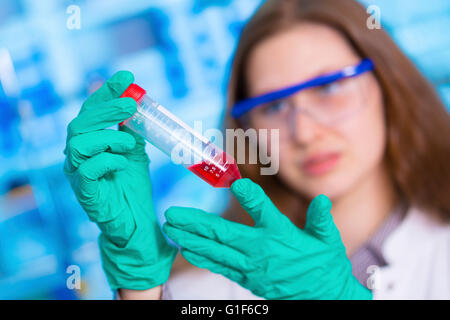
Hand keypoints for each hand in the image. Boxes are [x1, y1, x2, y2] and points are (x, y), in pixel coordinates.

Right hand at [64, 71, 176, 290]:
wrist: (134, 220)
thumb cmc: (132, 186)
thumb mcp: (135, 152)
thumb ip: (132, 131)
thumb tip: (138, 105)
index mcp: (90, 142)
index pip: (91, 110)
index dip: (106, 92)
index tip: (127, 77)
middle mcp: (78, 155)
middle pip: (80, 123)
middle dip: (106, 109)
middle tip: (131, 105)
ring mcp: (78, 174)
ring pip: (78, 143)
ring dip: (107, 137)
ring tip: (129, 143)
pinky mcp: (84, 192)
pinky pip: (87, 170)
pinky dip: (107, 160)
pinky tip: (122, 163)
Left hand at [163, 178, 371, 299]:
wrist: (324, 298)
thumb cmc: (325, 264)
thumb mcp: (328, 239)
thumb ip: (321, 219)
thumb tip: (322, 199)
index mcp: (281, 236)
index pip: (264, 212)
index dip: (251, 197)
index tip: (236, 184)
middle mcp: (262, 251)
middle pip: (224, 235)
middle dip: (195, 223)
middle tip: (172, 214)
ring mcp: (252, 268)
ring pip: (216, 252)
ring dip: (191, 240)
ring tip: (171, 230)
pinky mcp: (248, 279)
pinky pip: (221, 267)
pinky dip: (203, 258)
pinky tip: (187, 250)